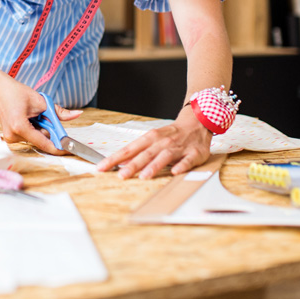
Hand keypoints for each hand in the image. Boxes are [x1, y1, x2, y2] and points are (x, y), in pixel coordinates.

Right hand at [0, 82, 82, 154]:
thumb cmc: (16, 92)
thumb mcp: (41, 101)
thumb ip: (59, 112)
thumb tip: (77, 114)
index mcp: (20, 127)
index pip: (44, 143)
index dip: (58, 147)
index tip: (69, 149)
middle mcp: (13, 136)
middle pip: (41, 140)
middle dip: (49, 130)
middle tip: (46, 116)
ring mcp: (10, 138)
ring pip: (36, 138)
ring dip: (41, 128)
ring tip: (33, 113)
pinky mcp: (10, 137)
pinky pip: (29, 136)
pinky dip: (34, 128)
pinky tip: (29, 117)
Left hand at [96, 106, 211, 178]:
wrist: (197, 122)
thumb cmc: (172, 134)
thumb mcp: (153, 139)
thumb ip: (138, 152)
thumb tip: (121, 164)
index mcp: (150, 138)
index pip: (129, 149)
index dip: (115, 159)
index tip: (102, 167)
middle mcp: (162, 142)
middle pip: (145, 154)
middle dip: (133, 165)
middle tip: (121, 175)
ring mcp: (178, 147)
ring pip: (164, 156)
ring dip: (154, 166)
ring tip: (144, 176)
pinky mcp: (193, 153)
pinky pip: (187, 160)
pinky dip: (181, 166)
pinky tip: (175, 172)